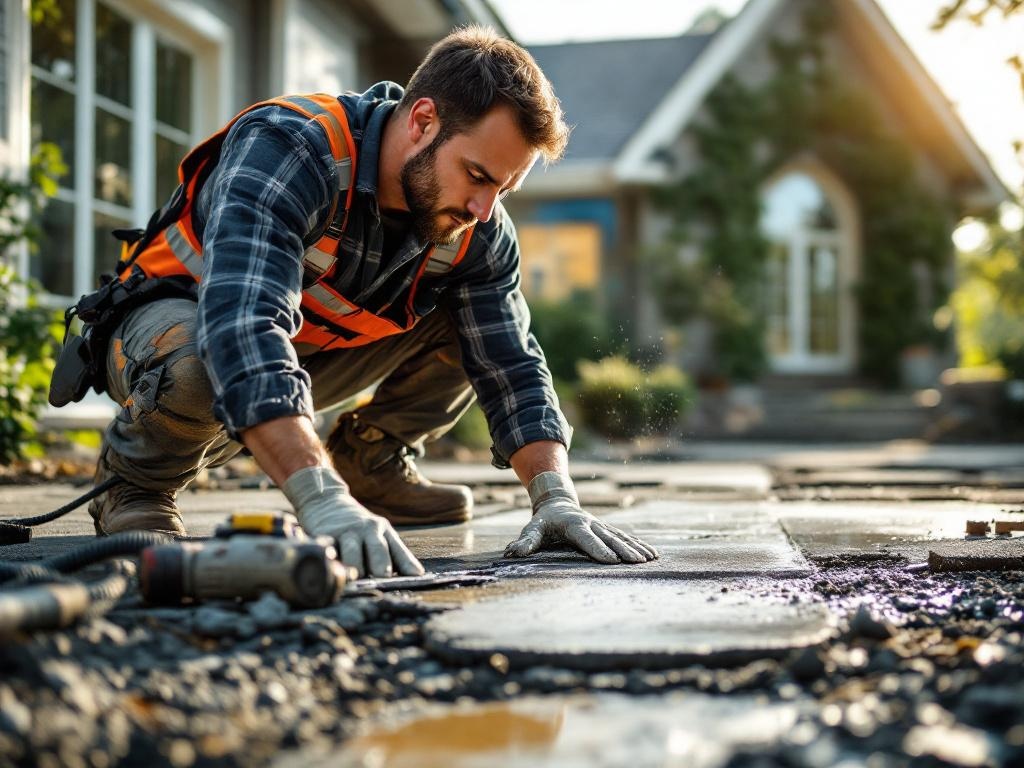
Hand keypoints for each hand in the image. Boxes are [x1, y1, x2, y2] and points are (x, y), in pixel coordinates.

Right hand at [281, 465, 423, 577]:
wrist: (326, 503)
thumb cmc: (358, 528)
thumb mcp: (378, 534)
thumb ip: (395, 555)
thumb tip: (417, 575)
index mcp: (384, 531)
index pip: (399, 551)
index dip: (407, 565)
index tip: (415, 576)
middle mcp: (367, 530)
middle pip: (378, 551)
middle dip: (381, 567)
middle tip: (381, 579)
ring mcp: (346, 532)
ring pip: (353, 555)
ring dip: (355, 570)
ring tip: (356, 580)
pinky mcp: (325, 536)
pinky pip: (329, 553)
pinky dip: (332, 565)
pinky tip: (334, 572)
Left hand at [503, 471, 658, 563]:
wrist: (557, 501)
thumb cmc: (543, 521)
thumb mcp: (532, 529)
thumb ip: (525, 541)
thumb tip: (512, 552)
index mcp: (572, 524)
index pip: (586, 538)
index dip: (597, 549)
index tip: (611, 560)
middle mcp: (590, 523)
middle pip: (609, 537)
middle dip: (624, 550)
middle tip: (637, 562)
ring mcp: (601, 525)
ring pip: (620, 536)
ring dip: (636, 547)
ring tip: (649, 559)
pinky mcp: (607, 528)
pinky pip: (625, 536)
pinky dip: (639, 544)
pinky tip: (652, 553)